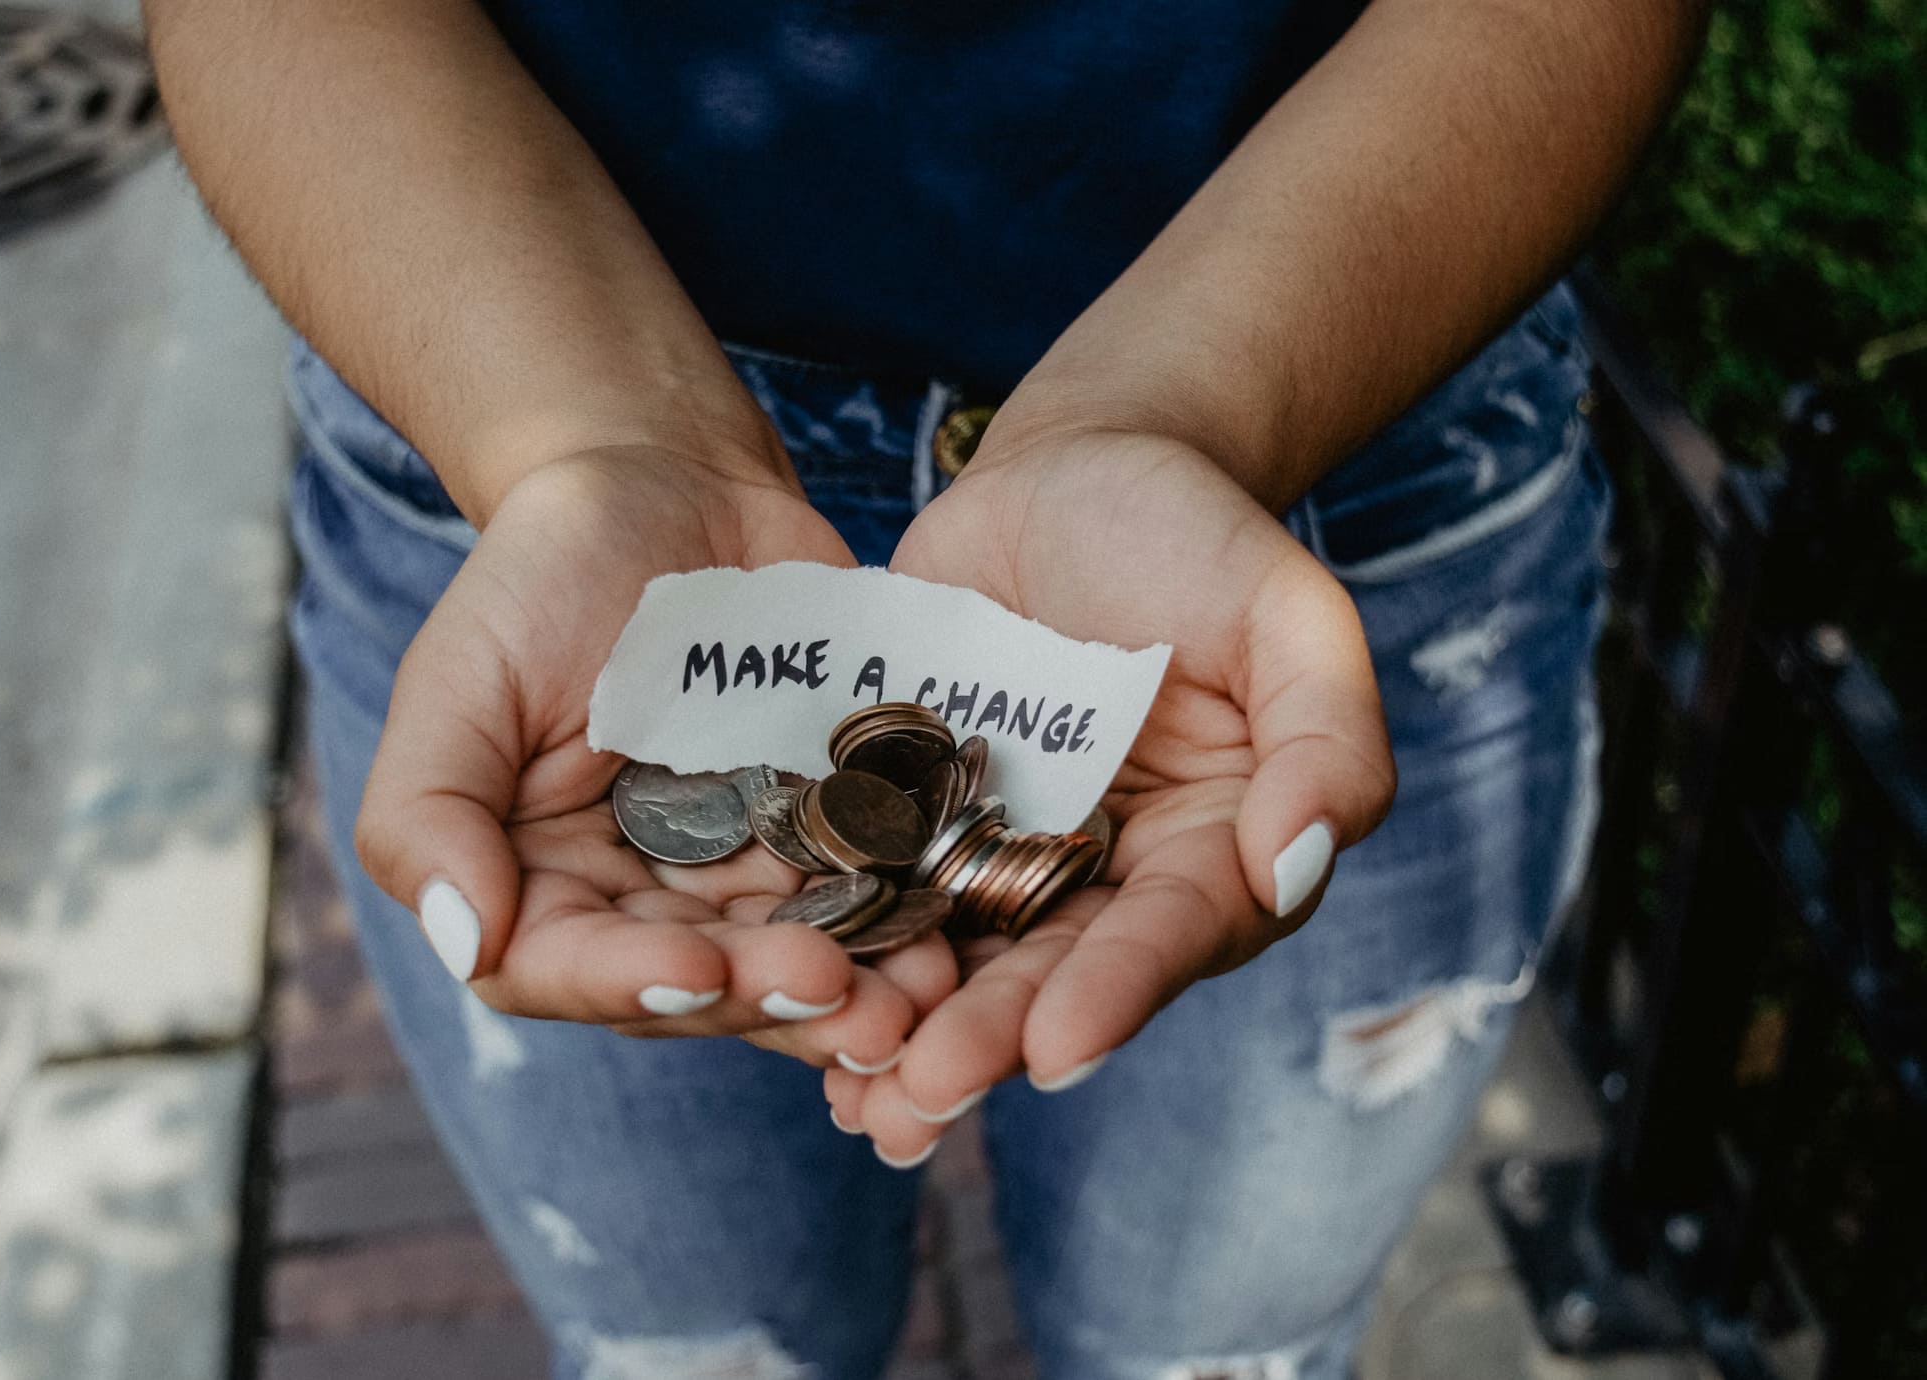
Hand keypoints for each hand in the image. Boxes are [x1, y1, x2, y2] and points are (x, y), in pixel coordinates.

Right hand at [354, 447, 953, 1067]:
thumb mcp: (459, 677)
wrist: (670, 483)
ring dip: (857, 993)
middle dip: (769, 998)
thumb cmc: (543, 574)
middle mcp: (641, 901)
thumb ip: (427, 812)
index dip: (632, 984)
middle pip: (699, 985)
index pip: (566, 969)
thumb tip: (464, 941)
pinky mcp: (829, 831)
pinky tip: (954, 939)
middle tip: (844, 996)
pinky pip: (869, 894)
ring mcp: (742, 873)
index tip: (702, 971)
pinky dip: (908, 923)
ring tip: (918, 997)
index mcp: (538, 883)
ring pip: (794, 961)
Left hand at [827, 429, 1395, 1160]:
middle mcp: (1109, 877)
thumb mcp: (1288, 613)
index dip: (1118, 991)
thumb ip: (1325, 738)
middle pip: (1054, 972)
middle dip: (990, 1039)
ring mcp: (1004, 852)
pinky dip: (840, 947)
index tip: (1057, 1047)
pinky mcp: (915, 817)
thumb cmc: (1197, 534)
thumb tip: (1296, 865)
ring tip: (855, 1097)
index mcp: (1213, 850)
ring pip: (959, 958)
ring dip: (908, 1030)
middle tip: (923, 1094)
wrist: (1074, 469)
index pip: (1172, 933)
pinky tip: (787, 1002)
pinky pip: (877, 890)